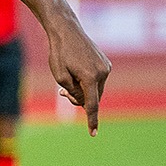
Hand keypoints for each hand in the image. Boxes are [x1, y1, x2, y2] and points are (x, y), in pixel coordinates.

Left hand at [46, 17, 110, 133]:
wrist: (66, 31)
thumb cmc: (59, 53)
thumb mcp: (60, 76)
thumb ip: (73, 92)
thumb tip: (84, 100)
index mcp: (90, 77)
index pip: (92, 104)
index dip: (91, 120)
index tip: (93, 133)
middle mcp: (103, 73)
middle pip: (92, 97)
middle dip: (78, 99)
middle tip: (62, 93)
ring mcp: (106, 67)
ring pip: (95, 90)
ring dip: (82, 91)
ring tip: (67, 82)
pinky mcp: (105, 64)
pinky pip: (97, 80)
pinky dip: (87, 83)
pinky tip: (76, 72)